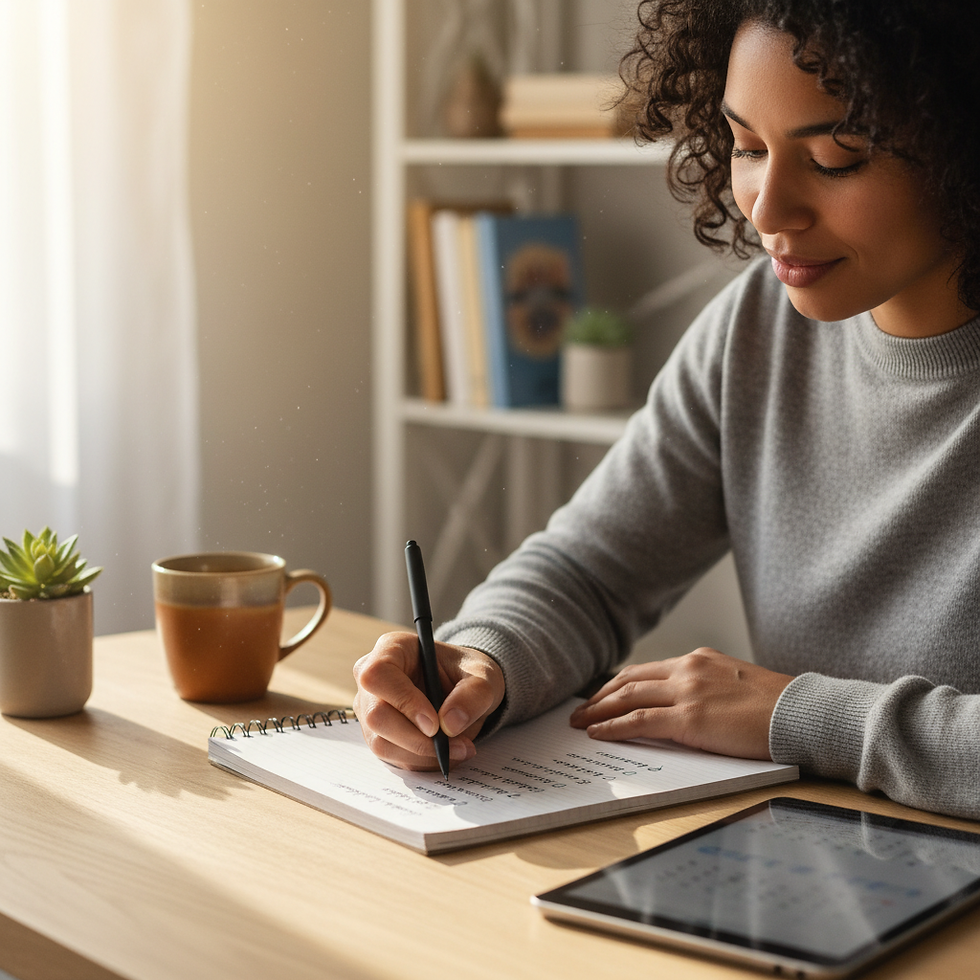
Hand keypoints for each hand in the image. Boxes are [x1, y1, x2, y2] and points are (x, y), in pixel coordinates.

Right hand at [353, 631, 504, 770]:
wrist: (464, 690)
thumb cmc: (467, 674)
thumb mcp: (483, 676)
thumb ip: (472, 695)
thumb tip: (450, 724)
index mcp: (392, 649)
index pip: (378, 675)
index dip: (403, 701)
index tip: (434, 724)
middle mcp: (373, 679)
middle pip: (376, 715)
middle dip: (416, 738)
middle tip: (453, 744)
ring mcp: (370, 708)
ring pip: (382, 742)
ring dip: (422, 754)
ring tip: (459, 749)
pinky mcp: (378, 734)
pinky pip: (392, 757)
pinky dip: (421, 761)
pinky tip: (446, 752)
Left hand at [569, 648, 792, 759]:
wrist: (804, 713)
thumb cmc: (779, 707)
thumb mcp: (737, 685)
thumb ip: (708, 689)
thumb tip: (688, 707)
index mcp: (700, 660)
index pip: (647, 670)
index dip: (619, 683)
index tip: (603, 695)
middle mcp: (688, 669)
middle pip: (630, 680)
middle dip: (601, 696)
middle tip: (580, 710)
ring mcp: (687, 692)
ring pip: (628, 698)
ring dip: (599, 711)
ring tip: (580, 723)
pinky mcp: (690, 719)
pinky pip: (640, 722)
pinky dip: (614, 727)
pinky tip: (599, 733)